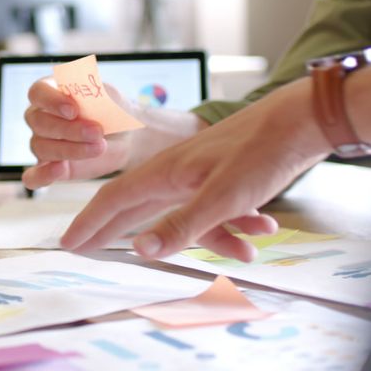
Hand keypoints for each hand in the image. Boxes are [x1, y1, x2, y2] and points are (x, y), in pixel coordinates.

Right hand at [22, 78, 134, 188]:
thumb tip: (79, 94)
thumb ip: (92, 93)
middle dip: (68, 129)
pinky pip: (33, 176)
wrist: (126, 137)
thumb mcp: (109, 97)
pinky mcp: (48, 168)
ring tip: (99, 147)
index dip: (51, 101)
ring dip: (70, 149)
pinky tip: (60, 169)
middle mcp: (39, 117)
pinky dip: (42, 175)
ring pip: (41, 147)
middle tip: (97, 131)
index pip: (37, 92)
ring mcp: (41, 143)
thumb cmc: (113, 111)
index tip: (74, 110)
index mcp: (50, 92)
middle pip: (39, 122)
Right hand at [61, 79, 329, 261]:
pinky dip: (230, 226)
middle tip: (85, 247)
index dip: (90, 223)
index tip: (67, 243)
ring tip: (201, 251)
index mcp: (165, 173)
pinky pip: (212, 209)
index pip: (114, 200)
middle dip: (110, 228)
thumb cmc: (261, 153)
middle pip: (133, 204)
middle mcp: (175, 172)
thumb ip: (181, 226)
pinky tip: (260, 231)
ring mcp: (198, 173)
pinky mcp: (222, 176)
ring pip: (178, 211)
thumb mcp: (222, 197)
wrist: (303, 119)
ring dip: (191, 236)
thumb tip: (140, 249)